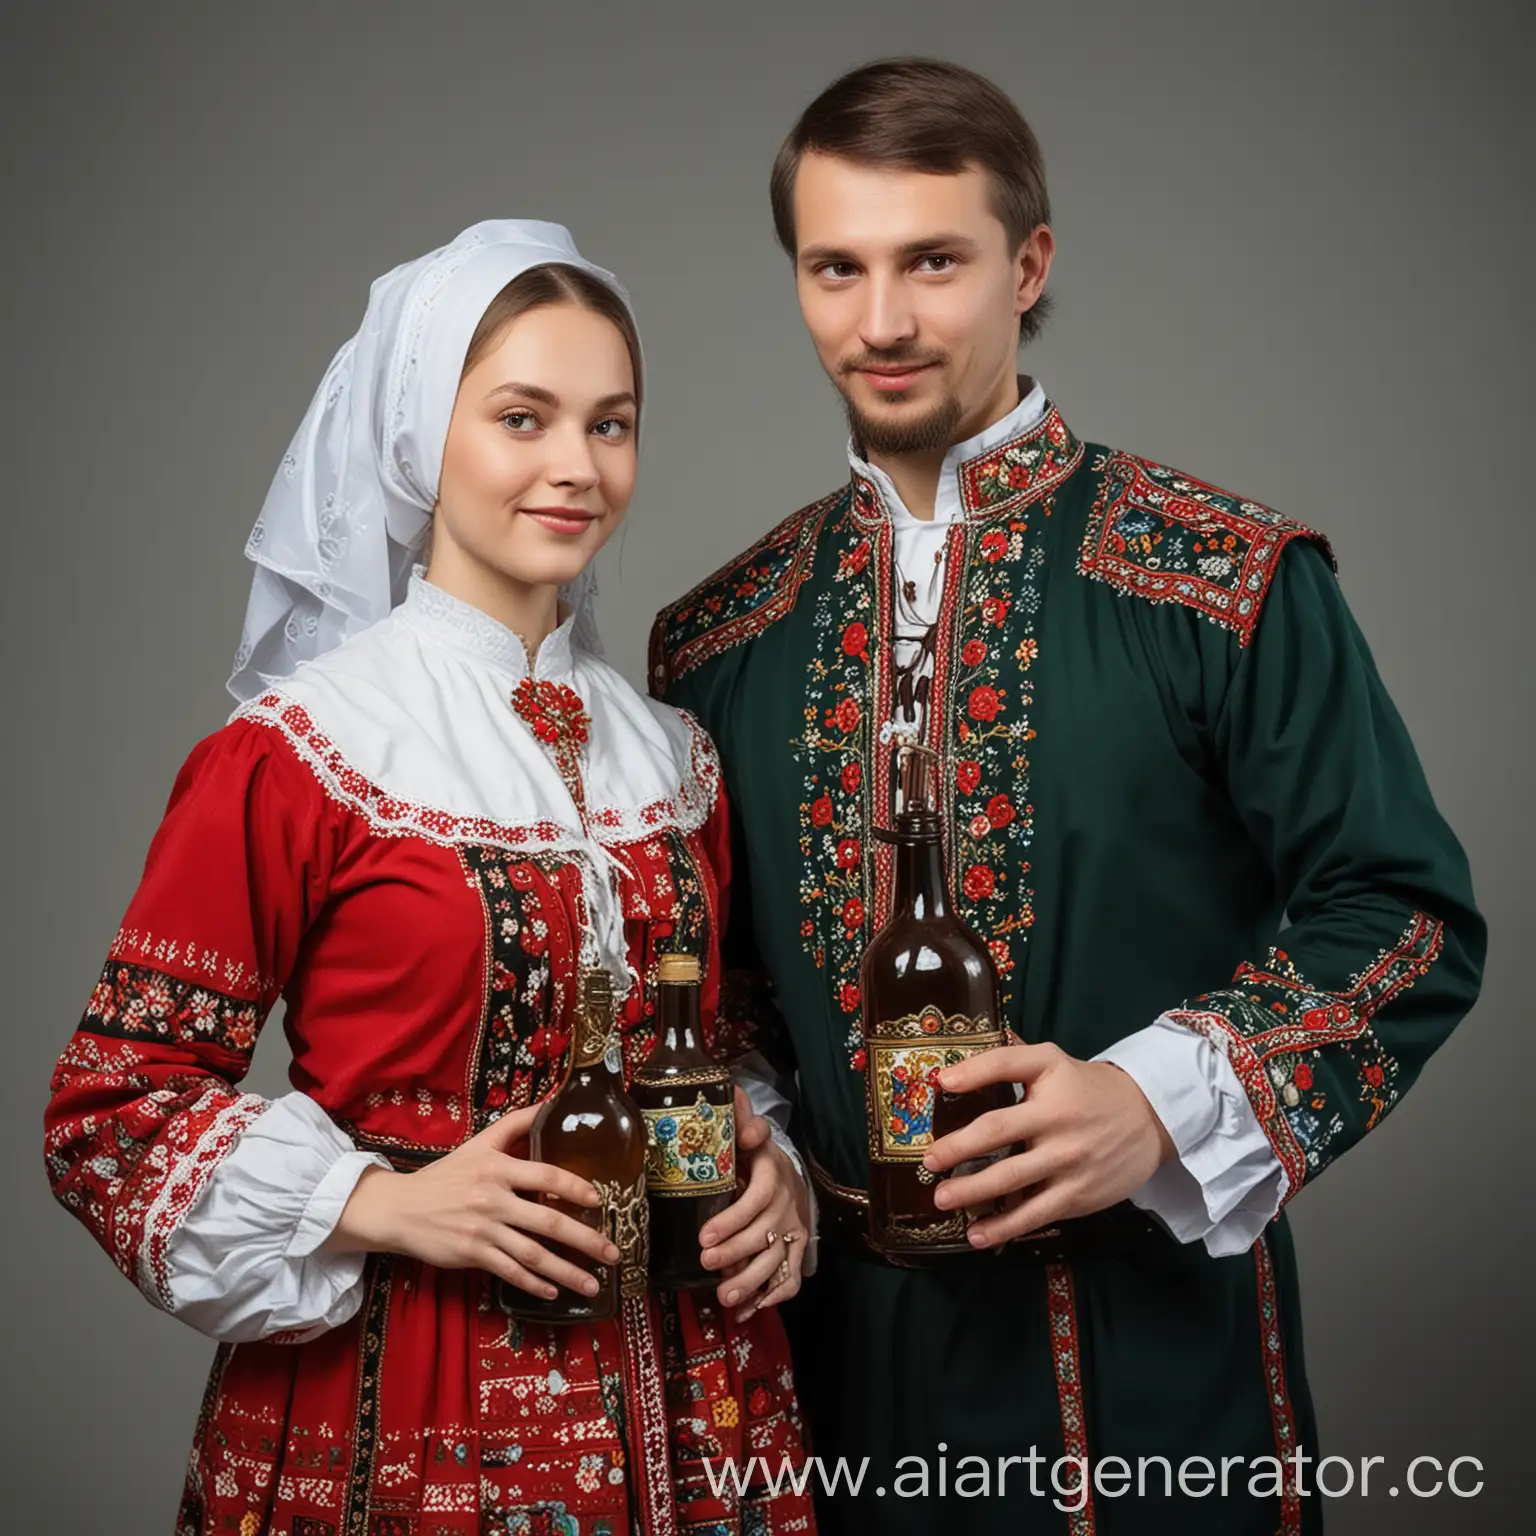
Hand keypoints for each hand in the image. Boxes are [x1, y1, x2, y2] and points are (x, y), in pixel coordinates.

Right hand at [327, 1103, 621, 1301]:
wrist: (400, 1207)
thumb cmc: (446, 1175)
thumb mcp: (481, 1143)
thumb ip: (517, 1123)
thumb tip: (553, 1102)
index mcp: (498, 1168)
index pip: (547, 1176)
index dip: (575, 1188)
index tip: (599, 1200)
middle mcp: (493, 1198)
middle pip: (548, 1221)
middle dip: (586, 1239)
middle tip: (614, 1252)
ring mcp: (483, 1229)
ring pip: (533, 1254)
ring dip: (567, 1272)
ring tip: (593, 1284)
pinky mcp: (471, 1254)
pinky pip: (510, 1271)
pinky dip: (533, 1283)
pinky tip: (553, 1292)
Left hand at [697, 1087, 810, 1321]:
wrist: (788, 1173)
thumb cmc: (756, 1156)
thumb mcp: (750, 1133)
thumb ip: (740, 1118)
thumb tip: (731, 1092)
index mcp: (771, 1174)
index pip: (758, 1198)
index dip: (733, 1219)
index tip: (704, 1236)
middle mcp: (786, 1204)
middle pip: (765, 1234)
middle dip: (736, 1253)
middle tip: (706, 1264)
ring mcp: (793, 1229)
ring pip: (778, 1260)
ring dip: (752, 1282)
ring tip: (724, 1297)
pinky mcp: (796, 1249)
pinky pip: (792, 1278)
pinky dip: (774, 1297)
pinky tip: (749, 1311)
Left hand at [923, 1043, 1175, 1248]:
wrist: (1148, 1119)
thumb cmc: (1087, 1088)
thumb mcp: (1054, 1061)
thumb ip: (1011, 1058)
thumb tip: (953, 1069)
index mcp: (1050, 1082)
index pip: (1008, 1067)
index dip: (975, 1073)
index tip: (941, 1083)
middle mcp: (1058, 1121)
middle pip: (1000, 1131)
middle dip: (960, 1147)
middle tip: (929, 1161)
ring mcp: (1069, 1161)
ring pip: (1014, 1178)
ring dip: (974, 1192)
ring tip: (943, 1199)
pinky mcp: (1078, 1195)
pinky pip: (1036, 1213)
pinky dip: (1006, 1226)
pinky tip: (979, 1234)